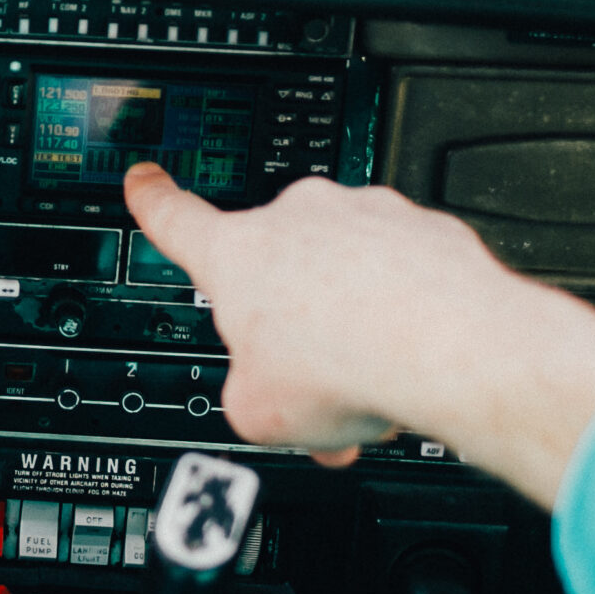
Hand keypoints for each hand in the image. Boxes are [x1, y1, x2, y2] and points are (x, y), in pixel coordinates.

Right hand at [122, 162, 594, 505]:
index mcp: (238, 255)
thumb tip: (273, 399)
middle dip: (294, 323)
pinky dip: (406, 314)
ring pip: (348, 275)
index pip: (177, 219)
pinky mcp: (427, 231)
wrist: (448, 350)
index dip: (155, 202)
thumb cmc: (345, 369)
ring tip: (372, 386)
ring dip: (354, 325)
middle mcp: (300, 219)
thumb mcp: (255, 412)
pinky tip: (415, 363)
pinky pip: (404, 274)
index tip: (146, 181)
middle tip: (312, 380)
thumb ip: (247, 395)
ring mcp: (368, 216)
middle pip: (278, 269)